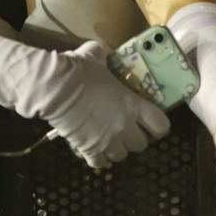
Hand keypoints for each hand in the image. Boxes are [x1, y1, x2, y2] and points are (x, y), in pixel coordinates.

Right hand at [37, 40, 171, 168]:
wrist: (55, 88)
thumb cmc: (79, 70)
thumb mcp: (96, 55)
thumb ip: (104, 55)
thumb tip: (102, 52)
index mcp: (132, 104)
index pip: (160, 125)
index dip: (158, 126)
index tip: (151, 123)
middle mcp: (124, 126)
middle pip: (141, 145)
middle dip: (135, 137)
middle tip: (126, 128)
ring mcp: (107, 141)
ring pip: (122, 156)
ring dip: (118, 148)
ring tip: (109, 138)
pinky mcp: (89, 150)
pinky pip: (101, 163)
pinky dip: (99, 158)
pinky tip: (94, 148)